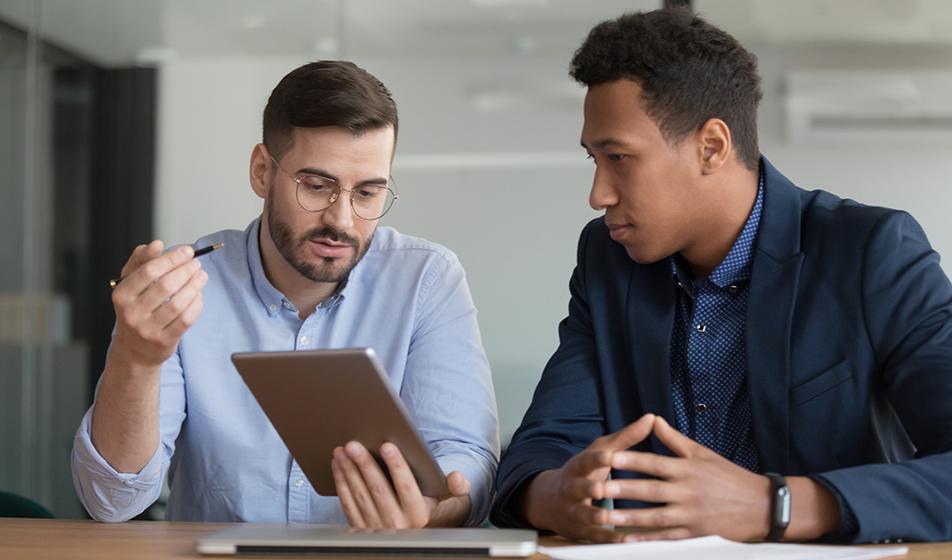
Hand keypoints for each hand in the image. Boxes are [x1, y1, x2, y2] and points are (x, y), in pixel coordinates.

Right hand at [110, 240, 207, 369]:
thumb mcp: (131, 283)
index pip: (148, 271)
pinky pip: (186, 319)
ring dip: (194, 286)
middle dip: (186, 271)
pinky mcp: (164, 341)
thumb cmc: (136, 307)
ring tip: (202, 276)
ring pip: (178, 303)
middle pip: (165, 286)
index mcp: (121, 294)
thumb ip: (141, 260)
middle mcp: (132, 313)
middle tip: (197, 263)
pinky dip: (196, 304)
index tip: (187, 251)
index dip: (171, 258)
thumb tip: (156, 244)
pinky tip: (199, 295)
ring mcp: (148, 329)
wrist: (134, 349)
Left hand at [331, 441, 471, 527]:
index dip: (397, 465)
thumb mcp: (453, 502)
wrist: (420, 538)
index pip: (406, 487)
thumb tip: (456, 477)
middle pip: (378, 489)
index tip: (387, 445)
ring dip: (348, 471)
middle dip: (364, 464)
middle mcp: (396, 525)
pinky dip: (341, 483)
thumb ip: (457, 487)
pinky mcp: (360, 529)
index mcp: (419, 516)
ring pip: (360, 495)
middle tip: (354, 444)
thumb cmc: (436, 511)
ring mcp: (376, 528)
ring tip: (342, 450)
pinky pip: (348, 505)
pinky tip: (338, 466)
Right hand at [523, 413, 656, 542]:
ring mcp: (573, 510)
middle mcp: (572, 488)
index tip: (609, 456)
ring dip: (596, 517)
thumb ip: (626, 438)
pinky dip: (608, 539)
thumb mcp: (600, 452)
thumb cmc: (585, 471)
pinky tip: (625, 541)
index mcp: (578, 466)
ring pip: (584, 515)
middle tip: (602, 489)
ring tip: (610, 519)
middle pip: (580, 488)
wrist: (552, 501)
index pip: (587, 460)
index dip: (597, 458)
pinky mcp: (579, 531)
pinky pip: (594, 536)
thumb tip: (651, 418)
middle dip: (590, 489)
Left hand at [605, 415, 770, 540]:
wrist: (760, 506)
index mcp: (688, 469)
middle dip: (624, 489)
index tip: (612, 457)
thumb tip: (652, 418)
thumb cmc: (729, 476)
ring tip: (607, 516)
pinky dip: (648, 539)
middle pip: (651, 490)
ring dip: (630, 517)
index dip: (633, 460)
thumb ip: (674, 439)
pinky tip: (630, 539)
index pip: (656, 463)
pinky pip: (667, 537)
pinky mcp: (695, 533)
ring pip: (655, 516)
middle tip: (600, 487)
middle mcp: (688, 491)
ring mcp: (691, 515)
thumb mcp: (702, 453)